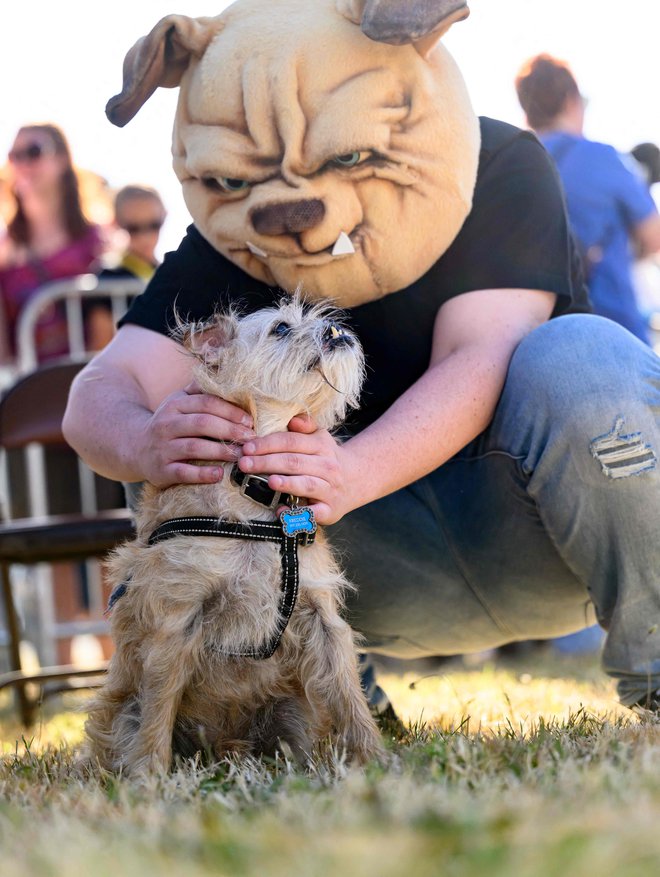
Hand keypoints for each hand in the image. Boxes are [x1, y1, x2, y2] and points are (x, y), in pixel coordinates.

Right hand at [137, 381, 255, 486]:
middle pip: (202, 423)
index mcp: (174, 406)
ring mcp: (163, 448)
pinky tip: (219, 474)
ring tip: (240, 455)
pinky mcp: (161, 471)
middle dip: (230, 430)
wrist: (135, 447)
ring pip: (194, 447)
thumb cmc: (168, 423)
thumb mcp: (178, 402)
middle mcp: (166, 425)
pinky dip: (202, 474)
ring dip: (221, 451)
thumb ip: (199, 390)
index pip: (206, 403)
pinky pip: (183, 472)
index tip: (250, 421)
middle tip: (251, 438)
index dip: (230, 411)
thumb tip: (227, 374)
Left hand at [237, 414, 356, 524]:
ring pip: (307, 485)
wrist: (357, 480)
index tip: (247, 447)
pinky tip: (281, 511)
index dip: (268, 444)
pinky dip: (298, 514)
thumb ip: (305, 426)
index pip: (292, 442)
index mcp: (321, 446)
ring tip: (270, 481)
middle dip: (267, 462)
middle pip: (294, 462)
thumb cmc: (327, 458)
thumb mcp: (320, 437)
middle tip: (244, 464)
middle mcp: (327, 467)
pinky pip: (313, 513)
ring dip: (287, 483)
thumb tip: (293, 419)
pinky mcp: (329, 511)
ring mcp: (329, 489)